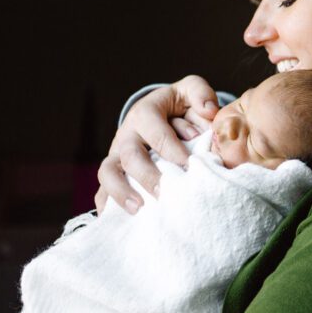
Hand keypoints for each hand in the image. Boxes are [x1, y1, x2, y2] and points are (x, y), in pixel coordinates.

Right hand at [96, 75, 219, 213]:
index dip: (172, 149)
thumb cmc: (179, 105)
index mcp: (145, 113)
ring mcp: (116, 154)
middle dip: (147, 175)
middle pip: (129, 155)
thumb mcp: (190, 91)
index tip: (189, 167)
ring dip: (121, 192)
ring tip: (139, 210)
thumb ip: (201, 94)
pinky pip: (101, 190)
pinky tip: (118, 221)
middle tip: (166, 193)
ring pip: (108, 173)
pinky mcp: (113, 172)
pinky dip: (106, 205)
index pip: (156, 132)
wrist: (160, 113)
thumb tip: (210, 111)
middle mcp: (126, 134)